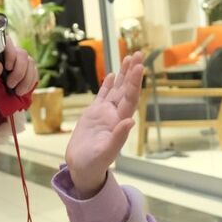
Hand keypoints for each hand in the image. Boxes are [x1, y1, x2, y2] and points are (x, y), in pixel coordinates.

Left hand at [0, 37, 37, 104]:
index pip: (7, 43)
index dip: (11, 54)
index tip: (8, 68)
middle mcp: (9, 53)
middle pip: (22, 54)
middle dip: (19, 71)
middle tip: (10, 85)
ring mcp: (19, 62)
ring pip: (30, 64)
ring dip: (26, 79)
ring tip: (17, 91)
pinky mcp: (25, 72)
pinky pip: (34, 73)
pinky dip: (30, 83)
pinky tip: (22, 91)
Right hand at [65, 52, 144, 195]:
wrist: (82, 168)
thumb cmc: (94, 164)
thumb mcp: (105, 153)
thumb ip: (118, 138)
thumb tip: (130, 121)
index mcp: (119, 122)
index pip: (129, 99)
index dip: (134, 83)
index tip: (139, 67)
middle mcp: (114, 115)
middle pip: (126, 90)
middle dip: (132, 72)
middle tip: (139, 53)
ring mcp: (104, 114)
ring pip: (116, 90)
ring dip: (123, 75)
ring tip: (129, 58)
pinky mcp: (93, 115)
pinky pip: (102, 96)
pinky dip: (107, 85)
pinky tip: (112, 75)